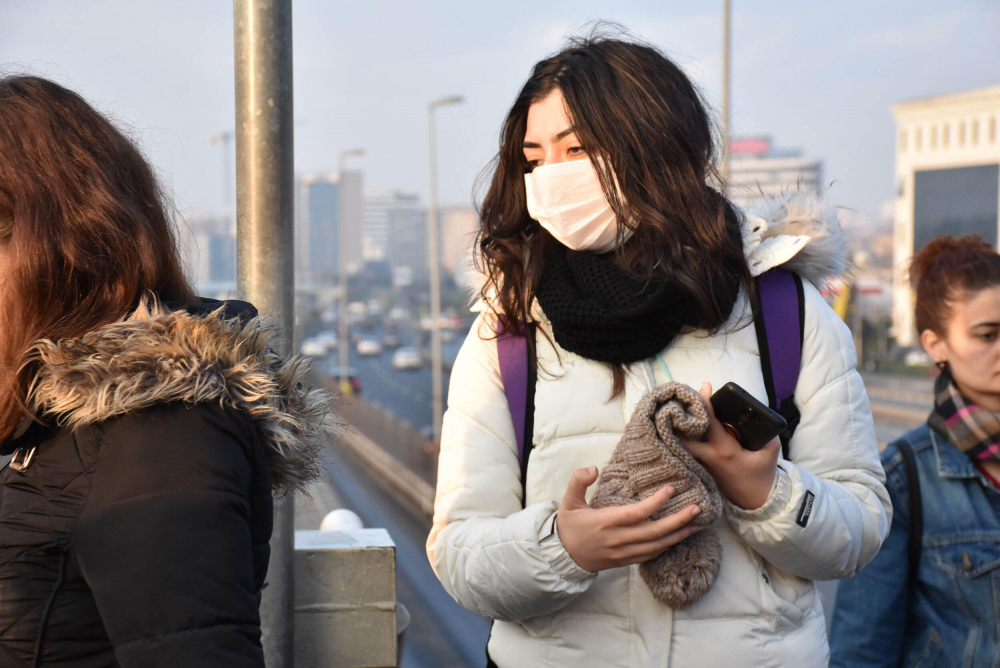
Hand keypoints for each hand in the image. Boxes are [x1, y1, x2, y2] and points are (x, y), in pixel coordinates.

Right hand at [556, 466, 701, 572]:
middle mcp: (618, 539)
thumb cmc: (569, 526)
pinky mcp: (625, 561)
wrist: (563, 556)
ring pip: (656, 546)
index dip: (656, 503)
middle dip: (678, 521)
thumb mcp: (568, 501)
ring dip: (678, 535)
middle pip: (654, 532)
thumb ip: (578, 481)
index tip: (671, 490)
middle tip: (696, 509)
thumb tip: (593, 468)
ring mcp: (623, 553)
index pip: (636, 513)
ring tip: (696, 524)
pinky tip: (678, 537)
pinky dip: (666, 546)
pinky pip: (651, 555)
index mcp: (605, 522)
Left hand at [681, 382, 779, 509]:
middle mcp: (708, 457)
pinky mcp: (700, 469)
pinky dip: (684, 437)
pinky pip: (688, 450)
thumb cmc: (763, 474)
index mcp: (725, 451)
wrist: (756, 501)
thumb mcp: (771, 450)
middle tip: (679, 400)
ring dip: (678, 427)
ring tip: (678, 410)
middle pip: (682, 435)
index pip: (710, 422)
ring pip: (682, 443)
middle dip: (678, 417)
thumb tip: (757, 412)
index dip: (705, 402)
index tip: (704, 386)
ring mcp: (701, 464)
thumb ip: (765, 430)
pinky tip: (683, 425)